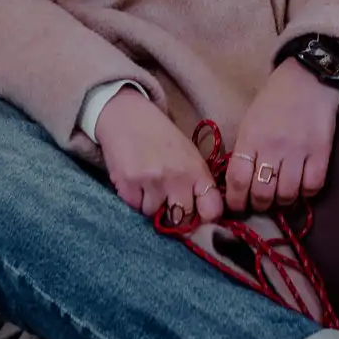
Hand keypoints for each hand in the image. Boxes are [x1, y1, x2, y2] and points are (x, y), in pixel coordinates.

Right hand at [96, 92, 223, 225]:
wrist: (127, 116)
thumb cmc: (161, 137)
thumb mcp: (188, 154)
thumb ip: (197, 183)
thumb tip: (202, 218)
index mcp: (196, 170)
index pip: (212, 210)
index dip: (206, 220)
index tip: (198, 218)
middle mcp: (176, 178)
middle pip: (182, 221)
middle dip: (176, 218)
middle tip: (168, 203)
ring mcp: (152, 182)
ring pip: (154, 215)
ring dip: (152, 206)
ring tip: (148, 185)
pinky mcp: (128, 185)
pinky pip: (135, 207)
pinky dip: (135, 199)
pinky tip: (135, 181)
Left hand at [226, 68, 338, 213]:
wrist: (308, 78)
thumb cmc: (274, 99)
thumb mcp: (250, 121)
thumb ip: (246, 150)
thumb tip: (241, 184)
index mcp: (250, 137)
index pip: (238, 180)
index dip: (236, 201)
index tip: (238, 206)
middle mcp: (273, 147)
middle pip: (262, 193)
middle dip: (259, 205)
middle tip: (261, 202)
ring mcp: (298, 150)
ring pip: (287, 194)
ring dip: (282, 202)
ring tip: (281, 196)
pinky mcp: (321, 152)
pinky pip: (313, 187)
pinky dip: (306, 194)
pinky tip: (302, 187)